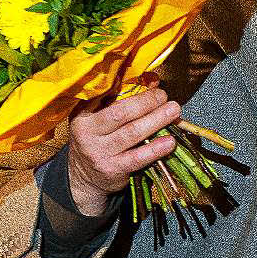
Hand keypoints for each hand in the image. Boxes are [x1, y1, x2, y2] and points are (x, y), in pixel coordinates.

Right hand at [67, 87, 178, 215]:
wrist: (84, 177)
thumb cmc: (97, 140)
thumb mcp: (100, 118)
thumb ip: (123, 98)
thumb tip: (153, 80)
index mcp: (83, 114)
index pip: (108, 95)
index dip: (132, 85)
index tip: (153, 82)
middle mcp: (87, 132)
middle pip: (121, 113)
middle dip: (147, 102)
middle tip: (164, 96)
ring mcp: (98, 152)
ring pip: (131, 133)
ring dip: (156, 120)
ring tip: (173, 112)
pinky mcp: (111, 170)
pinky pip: (137, 158)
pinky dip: (155, 149)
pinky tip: (169, 142)